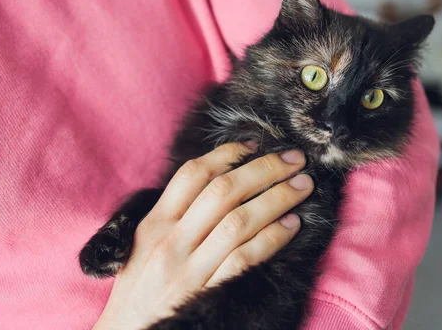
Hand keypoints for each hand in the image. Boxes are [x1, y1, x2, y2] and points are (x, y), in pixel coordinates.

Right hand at [93, 143, 312, 329]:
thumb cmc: (137, 289)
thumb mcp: (143, 245)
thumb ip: (173, 214)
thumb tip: (218, 180)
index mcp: (154, 224)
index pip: (192, 175)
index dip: (227, 154)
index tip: (254, 145)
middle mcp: (171, 242)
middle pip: (223, 191)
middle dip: (264, 169)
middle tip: (295, 159)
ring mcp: (189, 270)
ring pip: (239, 221)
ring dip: (277, 199)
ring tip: (303, 186)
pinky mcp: (207, 295)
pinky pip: (245, 259)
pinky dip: (272, 238)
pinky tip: (292, 225)